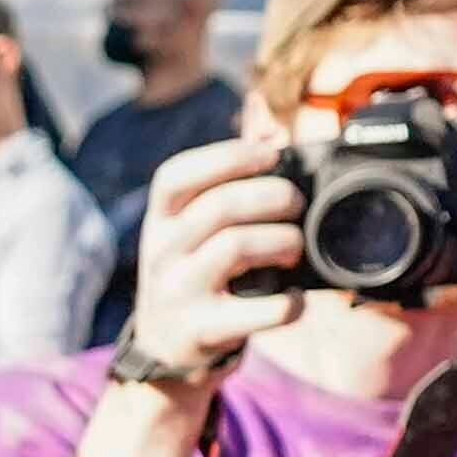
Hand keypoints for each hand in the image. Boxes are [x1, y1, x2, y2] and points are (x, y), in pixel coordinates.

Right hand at [115, 131, 301, 381]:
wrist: (166, 348)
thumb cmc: (195, 269)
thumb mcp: (196, 220)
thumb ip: (232, 166)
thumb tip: (262, 108)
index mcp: (160, 219)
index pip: (176, 175)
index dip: (229, 156)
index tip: (272, 155)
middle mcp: (160, 252)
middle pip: (221, 206)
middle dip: (275, 197)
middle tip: (296, 206)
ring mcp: (175, 292)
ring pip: (236, 247)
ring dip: (283, 242)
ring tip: (294, 248)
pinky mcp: (199, 330)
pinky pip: (258, 310)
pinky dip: (290, 302)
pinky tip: (294, 297)